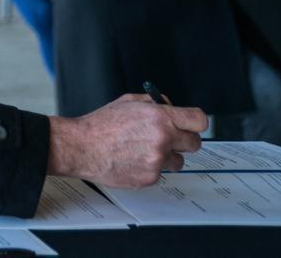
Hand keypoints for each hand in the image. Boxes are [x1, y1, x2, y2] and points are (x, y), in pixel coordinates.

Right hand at [47, 94, 206, 187]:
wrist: (81, 147)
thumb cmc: (100, 125)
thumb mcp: (127, 102)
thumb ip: (153, 103)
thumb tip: (170, 107)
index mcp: (159, 117)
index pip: (199, 120)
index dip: (195, 123)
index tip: (191, 125)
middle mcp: (163, 138)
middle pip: (195, 143)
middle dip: (184, 140)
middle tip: (170, 139)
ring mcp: (157, 160)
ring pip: (178, 161)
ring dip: (167, 156)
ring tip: (144, 151)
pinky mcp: (150, 177)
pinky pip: (160, 172)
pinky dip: (150, 168)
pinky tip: (132, 160)